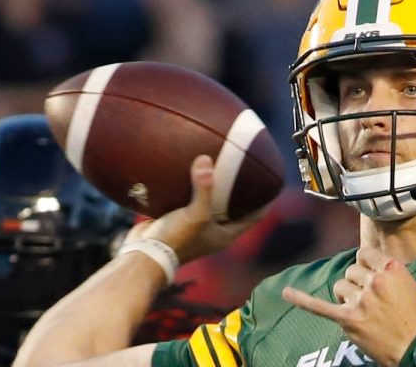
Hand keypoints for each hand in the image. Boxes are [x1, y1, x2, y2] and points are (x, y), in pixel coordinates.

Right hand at [123, 155, 266, 262]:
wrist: (143, 255)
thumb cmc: (176, 240)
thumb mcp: (194, 214)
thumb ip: (203, 188)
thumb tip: (206, 160)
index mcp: (226, 234)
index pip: (255, 216)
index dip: (265, 201)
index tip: (272, 182)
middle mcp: (214, 231)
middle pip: (235, 208)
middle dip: (240, 191)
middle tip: (245, 168)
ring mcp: (196, 227)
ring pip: (212, 204)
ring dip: (215, 189)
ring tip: (220, 165)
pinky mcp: (179, 222)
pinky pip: (190, 201)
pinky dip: (192, 188)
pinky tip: (190, 171)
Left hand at [282, 247, 415, 366]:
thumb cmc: (414, 317)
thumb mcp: (408, 283)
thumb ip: (386, 270)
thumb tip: (365, 264)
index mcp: (391, 269)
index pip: (364, 253)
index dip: (365, 264)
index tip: (369, 274)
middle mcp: (375, 281)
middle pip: (351, 270)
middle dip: (357, 283)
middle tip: (371, 301)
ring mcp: (361, 300)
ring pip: (340, 285)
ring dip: (347, 296)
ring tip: (362, 310)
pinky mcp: (348, 319)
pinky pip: (320, 306)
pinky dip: (301, 299)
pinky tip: (286, 292)